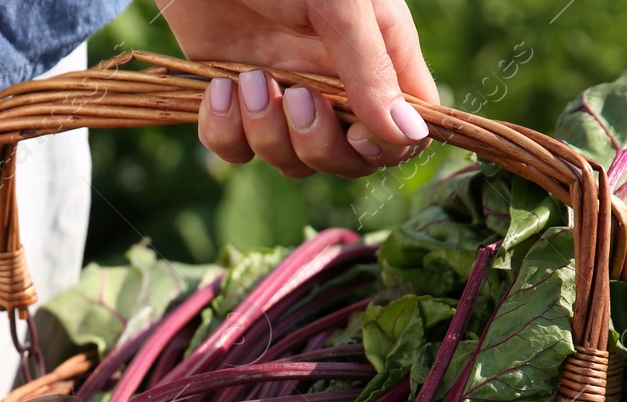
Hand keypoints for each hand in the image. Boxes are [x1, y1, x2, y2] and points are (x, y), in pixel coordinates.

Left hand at [156, 0, 439, 178]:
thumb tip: (407, 134)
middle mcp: (333, 82)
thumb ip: (370, 69)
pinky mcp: (233, 100)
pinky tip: (219, 88)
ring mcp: (283, 93)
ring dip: (267, 133)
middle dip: (318, 144)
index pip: (402, 129)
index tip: (358, 131)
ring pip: (290, 160)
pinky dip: (225, 131)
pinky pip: (236, 150)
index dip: (384, 146)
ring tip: (251, 79)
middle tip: (296, 96)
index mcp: (375, 54)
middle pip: (346, 160)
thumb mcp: (339, 3)